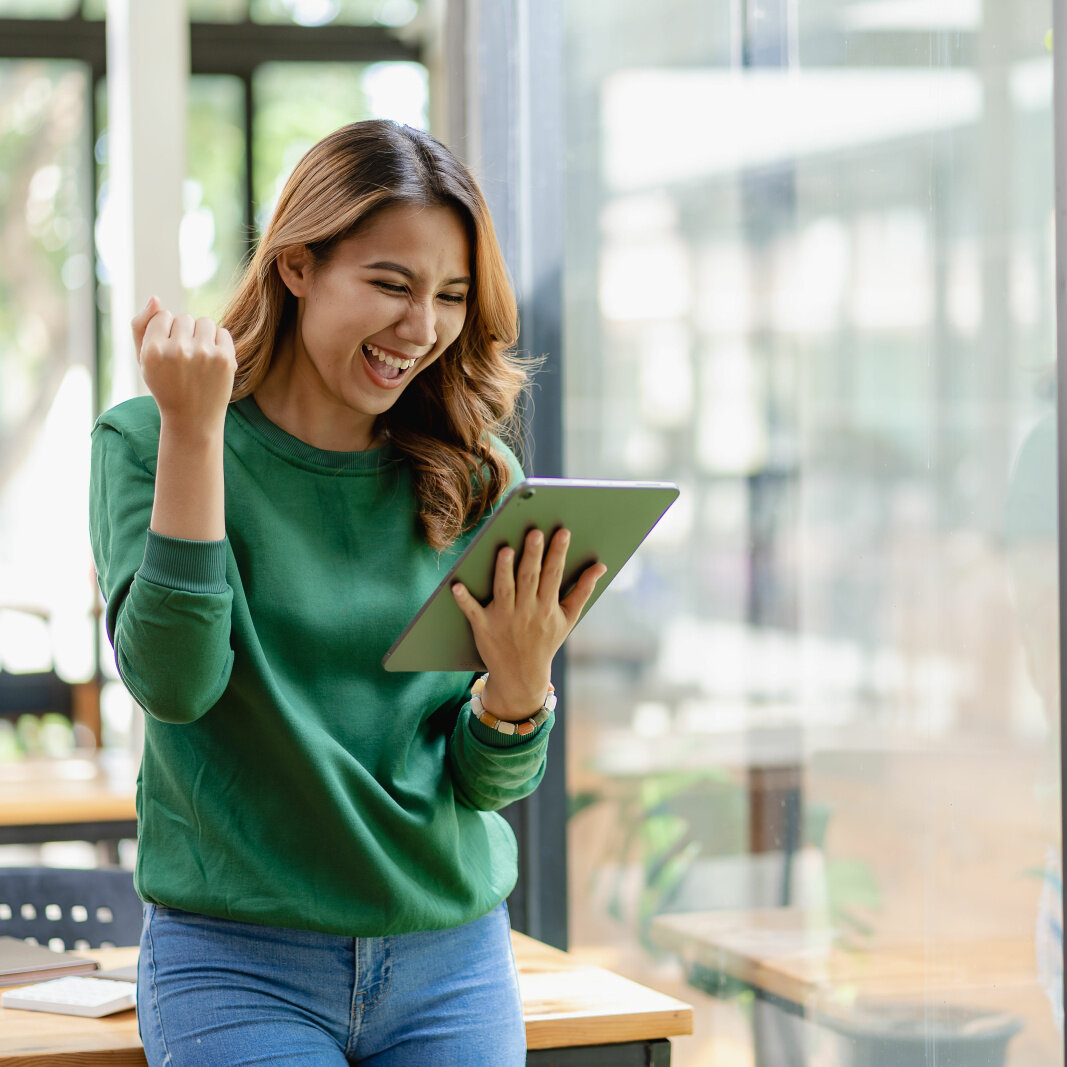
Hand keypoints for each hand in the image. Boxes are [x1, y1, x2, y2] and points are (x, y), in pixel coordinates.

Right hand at [132, 296, 235, 433]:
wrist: (193, 418)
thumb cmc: (165, 386)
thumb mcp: (143, 359)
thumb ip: (141, 326)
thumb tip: (156, 298)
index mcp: (153, 350)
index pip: (162, 316)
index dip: (165, 333)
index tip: (167, 353)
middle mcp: (178, 350)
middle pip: (183, 317)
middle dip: (184, 334)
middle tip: (184, 360)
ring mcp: (204, 354)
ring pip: (204, 321)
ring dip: (202, 335)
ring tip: (198, 358)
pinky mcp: (226, 359)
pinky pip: (222, 331)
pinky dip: (218, 343)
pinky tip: (212, 361)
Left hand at [451, 528, 606, 720]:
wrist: (521, 676)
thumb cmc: (545, 641)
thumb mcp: (568, 619)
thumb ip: (583, 591)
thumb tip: (600, 566)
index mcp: (547, 607)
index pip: (554, 575)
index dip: (558, 553)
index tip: (563, 532)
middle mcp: (526, 612)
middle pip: (529, 578)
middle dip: (533, 555)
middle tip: (535, 532)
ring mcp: (504, 619)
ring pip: (504, 590)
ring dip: (504, 571)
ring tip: (506, 550)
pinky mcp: (483, 627)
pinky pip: (472, 611)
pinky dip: (464, 600)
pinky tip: (457, 585)